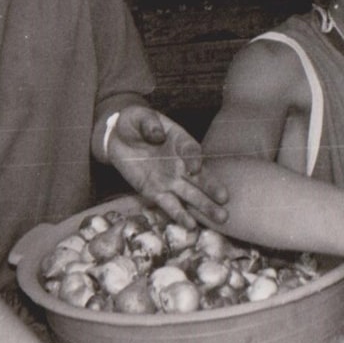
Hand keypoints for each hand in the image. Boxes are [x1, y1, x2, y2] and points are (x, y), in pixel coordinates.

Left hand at [103, 105, 228, 227]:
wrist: (118, 138)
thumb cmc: (133, 123)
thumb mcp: (138, 117)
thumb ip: (149, 124)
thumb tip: (158, 135)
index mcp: (179, 141)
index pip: (191, 150)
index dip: (193, 158)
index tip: (194, 168)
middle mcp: (180, 162)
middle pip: (199, 176)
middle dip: (211, 188)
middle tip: (225, 199)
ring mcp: (170, 179)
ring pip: (190, 195)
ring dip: (204, 206)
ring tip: (221, 218)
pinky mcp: (155, 191)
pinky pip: (169, 205)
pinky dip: (180, 215)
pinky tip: (190, 225)